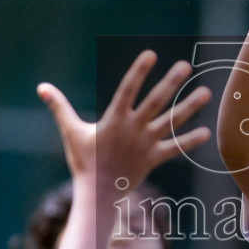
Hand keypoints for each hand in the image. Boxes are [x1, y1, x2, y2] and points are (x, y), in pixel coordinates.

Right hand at [37, 51, 210, 190]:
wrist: (97, 194)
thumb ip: (59, 107)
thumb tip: (41, 87)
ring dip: (190, 106)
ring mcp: (145, 144)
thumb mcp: (70, 132)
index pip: (127, 90)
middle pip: (155, 102)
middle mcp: (133, 129)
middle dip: (171, 83)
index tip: (150, 54)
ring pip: (171, 122)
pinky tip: (207, 132)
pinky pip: (175, 149)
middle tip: (185, 65)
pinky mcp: (153, 158)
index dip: (138, 72)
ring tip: (206, 92)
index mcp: (114, 120)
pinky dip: (190, 141)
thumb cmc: (83, 161)